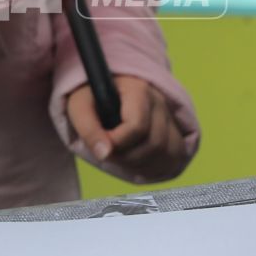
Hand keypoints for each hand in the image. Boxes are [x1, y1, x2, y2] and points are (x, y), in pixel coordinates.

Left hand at [66, 76, 187, 177]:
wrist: (103, 88)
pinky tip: (136, 162)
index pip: (138, 126)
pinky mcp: (174, 129)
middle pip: (155, 143)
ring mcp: (169, 116)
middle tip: (108, 154)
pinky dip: (157, 166)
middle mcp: (159, 102)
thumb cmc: (90, 96)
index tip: (101, 145)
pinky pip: (176, 156)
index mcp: (138, 90)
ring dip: (142, 165)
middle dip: (128, 157)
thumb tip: (103, 154)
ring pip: (169, 152)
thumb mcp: (79, 106)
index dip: (118, 143)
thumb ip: (88, 129)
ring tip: (121, 157)